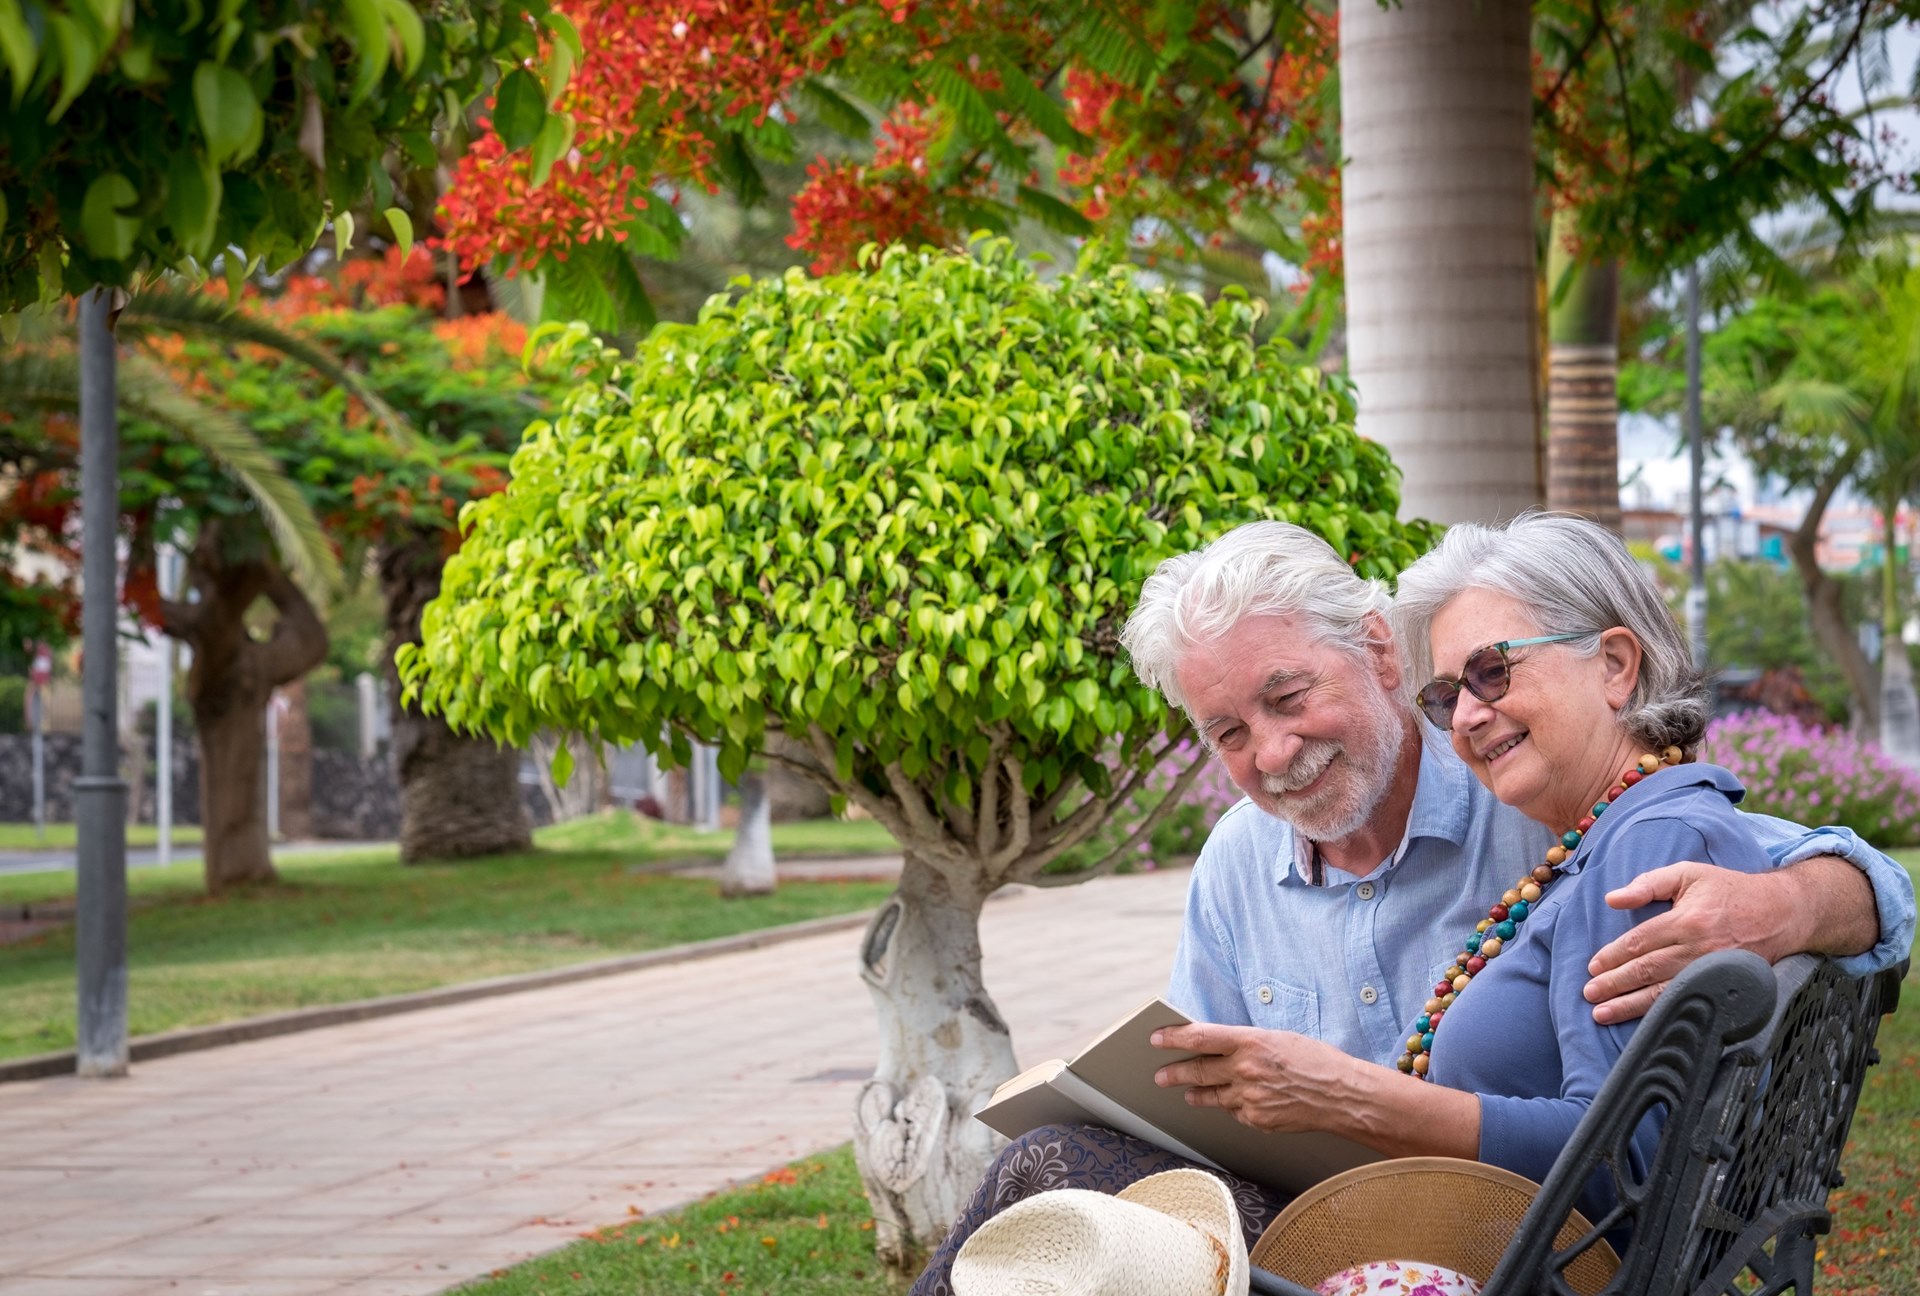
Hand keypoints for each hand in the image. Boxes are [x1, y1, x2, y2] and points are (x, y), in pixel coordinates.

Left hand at [1148, 1023, 1361, 1133]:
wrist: (1342, 1094)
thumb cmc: (1315, 1060)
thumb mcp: (1278, 1039)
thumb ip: (1246, 1044)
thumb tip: (1218, 1046)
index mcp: (1250, 1042)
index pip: (1200, 1037)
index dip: (1174, 1038)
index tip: (1157, 1038)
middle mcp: (1245, 1069)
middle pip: (1198, 1070)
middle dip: (1175, 1073)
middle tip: (1161, 1075)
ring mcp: (1250, 1097)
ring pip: (1212, 1096)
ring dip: (1197, 1093)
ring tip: (1188, 1092)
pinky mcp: (1257, 1119)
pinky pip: (1235, 1112)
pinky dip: (1232, 1106)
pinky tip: (1234, 1102)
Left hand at [1585, 862, 1805, 1024]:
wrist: (1783, 912)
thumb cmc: (1730, 890)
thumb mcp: (1688, 873)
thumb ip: (1648, 883)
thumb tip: (1612, 898)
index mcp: (1687, 920)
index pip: (1640, 942)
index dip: (1613, 956)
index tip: (1592, 968)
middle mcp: (1699, 949)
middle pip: (1648, 970)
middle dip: (1615, 985)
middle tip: (1590, 995)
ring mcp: (1713, 971)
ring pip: (1665, 993)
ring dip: (1631, 1006)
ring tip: (1603, 1014)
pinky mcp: (1726, 986)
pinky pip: (1689, 1002)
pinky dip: (1663, 1013)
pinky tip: (1644, 1022)